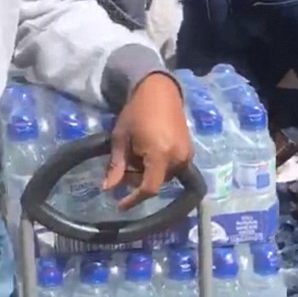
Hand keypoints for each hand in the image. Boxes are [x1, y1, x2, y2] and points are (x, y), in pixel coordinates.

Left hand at [103, 74, 191, 211]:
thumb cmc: (136, 112)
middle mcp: (178, 159)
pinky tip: (147, 154)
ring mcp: (186, 155)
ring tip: (135, 157)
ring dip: (148, 174)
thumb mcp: (121, 139)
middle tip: (123, 169)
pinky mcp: (189, 151)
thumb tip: (107, 189)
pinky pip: (172, 168)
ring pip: (163, 177)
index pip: (149, 188)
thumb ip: (116, 166)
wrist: (159, 91)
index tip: (119, 205)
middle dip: (137, 181)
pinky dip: (158, 167)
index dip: (134, 200)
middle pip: (155, 182)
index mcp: (160, 155)